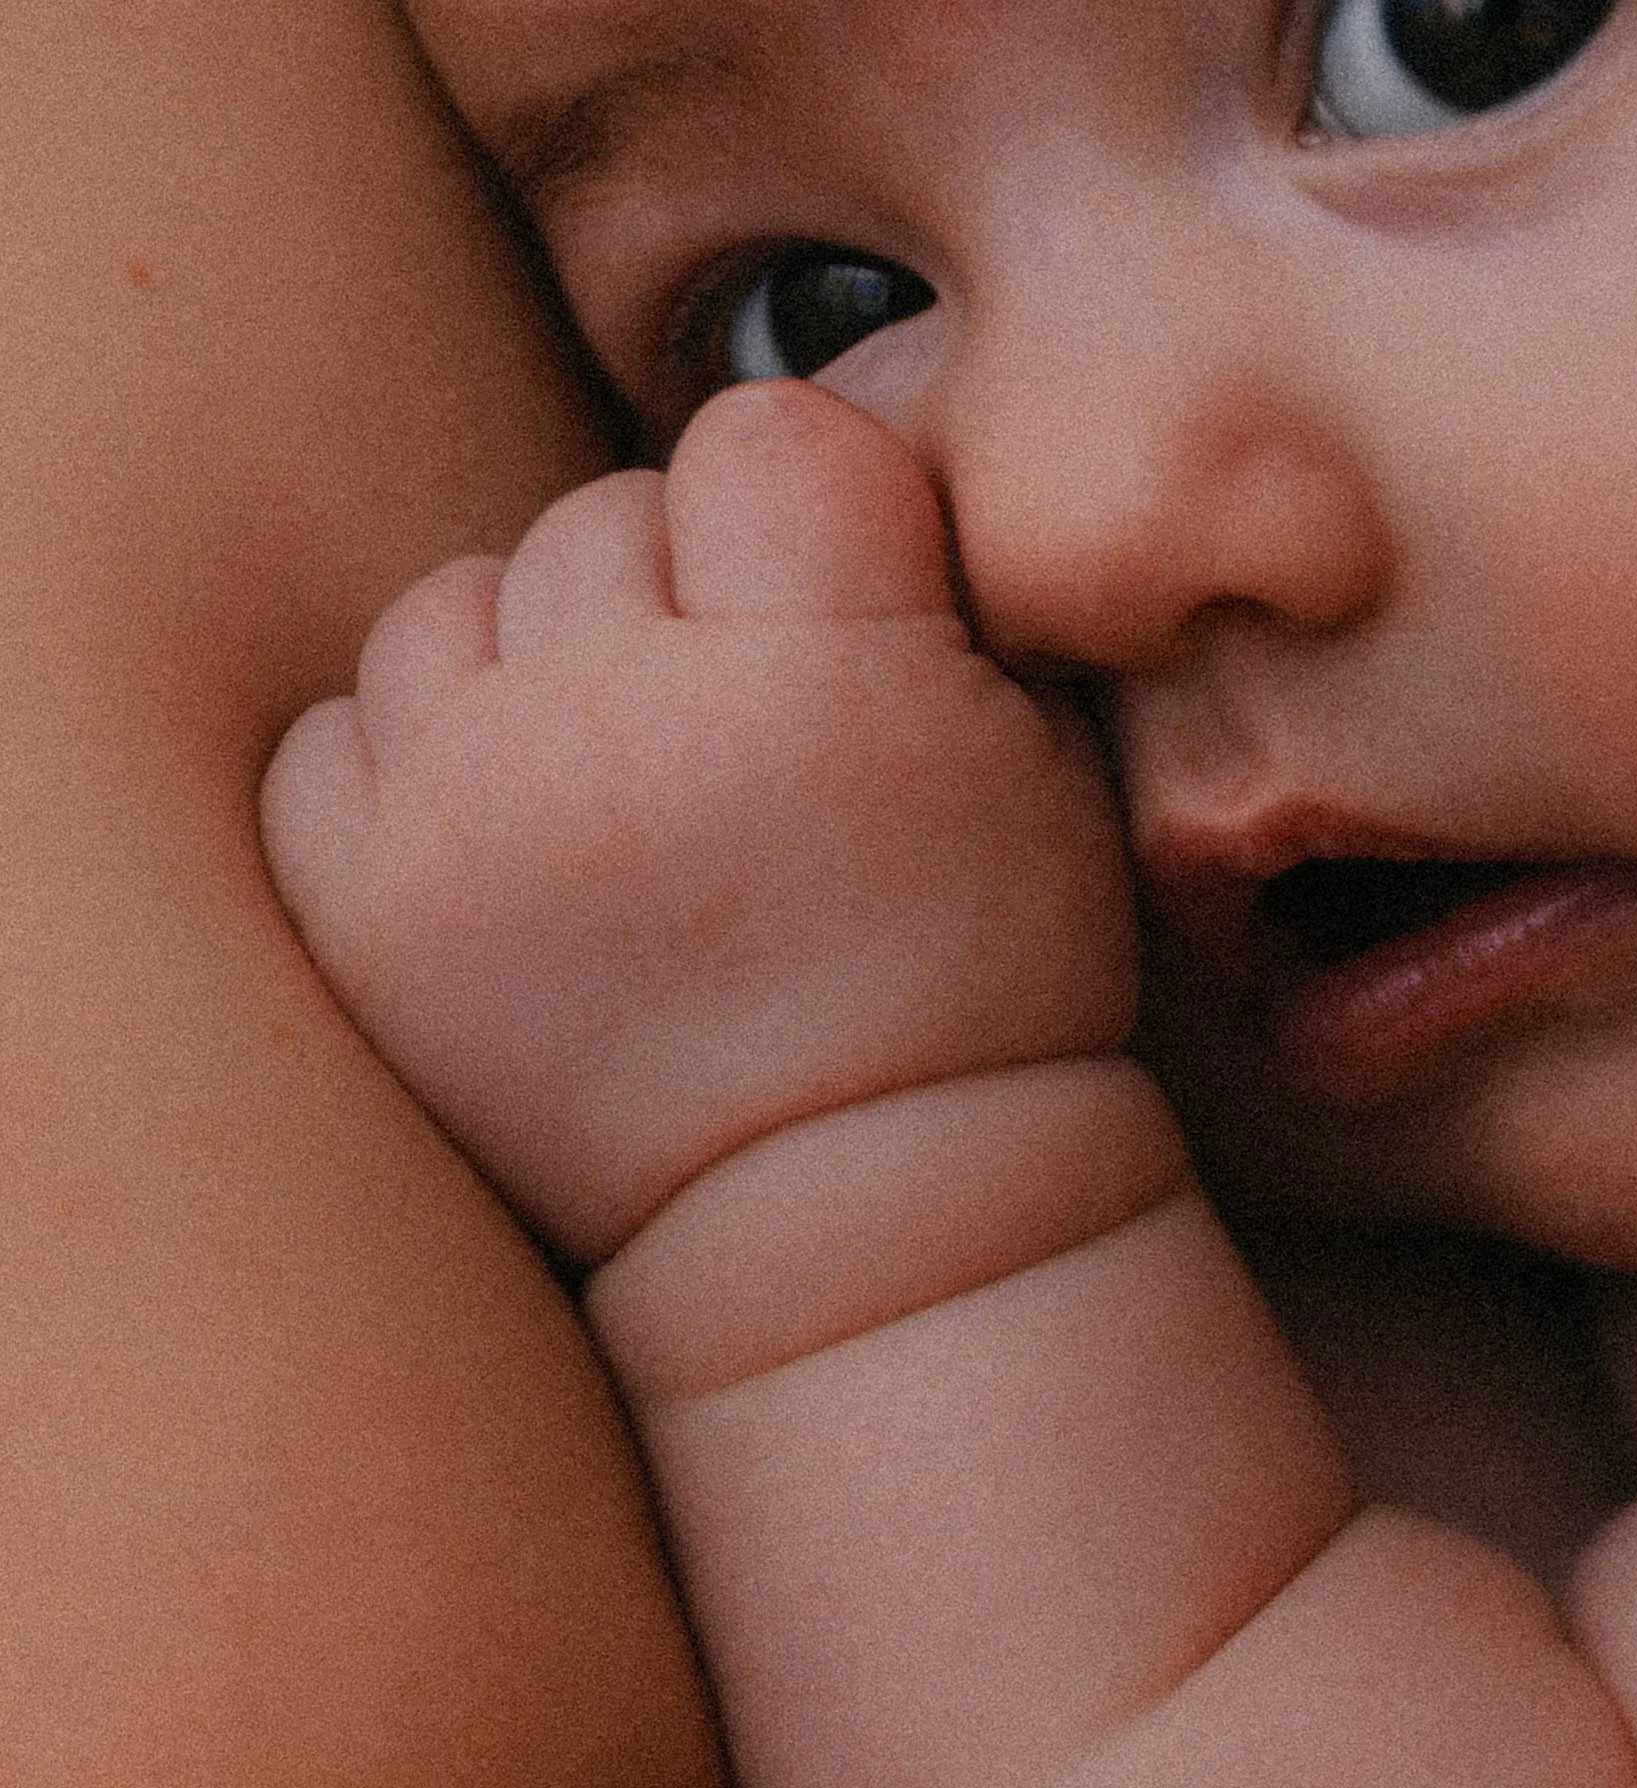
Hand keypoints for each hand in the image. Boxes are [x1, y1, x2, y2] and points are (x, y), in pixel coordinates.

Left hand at [259, 382, 1145, 1267]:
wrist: (855, 1228)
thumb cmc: (963, 995)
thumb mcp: (1027, 764)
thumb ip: (910, 573)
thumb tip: (793, 441)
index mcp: (820, 687)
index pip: (758, 442)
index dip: (810, 533)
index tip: (844, 650)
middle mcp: (624, 738)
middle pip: (598, 524)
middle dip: (671, 619)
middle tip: (741, 778)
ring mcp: (473, 827)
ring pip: (457, 611)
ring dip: (531, 685)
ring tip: (627, 821)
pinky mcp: (366, 913)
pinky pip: (339, 734)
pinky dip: (413, 780)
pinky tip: (517, 864)